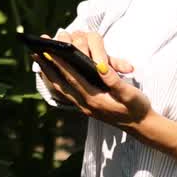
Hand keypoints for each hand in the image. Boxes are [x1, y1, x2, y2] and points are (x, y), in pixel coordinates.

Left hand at [35, 31, 149, 130]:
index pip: (73, 77)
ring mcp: (84, 106)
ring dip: (48, 72)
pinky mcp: (85, 106)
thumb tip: (101, 66)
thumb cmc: (137, 108)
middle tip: (35, 49)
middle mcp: (85, 104)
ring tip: (37, 58)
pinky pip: (65, 92)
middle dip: (48, 65)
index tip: (48, 49)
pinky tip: (50, 71)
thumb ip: (115, 81)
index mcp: (95, 99)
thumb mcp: (131, 94)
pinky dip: (55, 80)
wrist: (141, 127)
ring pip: (61, 87)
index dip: (60, 63)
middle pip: (62, 82)